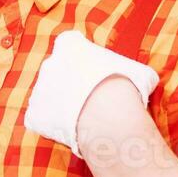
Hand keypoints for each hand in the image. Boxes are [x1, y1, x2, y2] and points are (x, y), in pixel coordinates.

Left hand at [23, 31, 158, 157]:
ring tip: (82, 119)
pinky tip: (70, 132)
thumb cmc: (126, 88)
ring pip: (48, 97)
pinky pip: (41, 121)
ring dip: (60, 105)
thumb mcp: (138, 70)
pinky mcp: (35, 115)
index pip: (69, 45)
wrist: (109, 116)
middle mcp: (49, 64)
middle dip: (68, 83)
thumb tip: (142, 78)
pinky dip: (53, 127)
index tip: (90, 71)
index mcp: (69, 46)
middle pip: (56, 71)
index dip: (78, 59)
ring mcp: (39, 89)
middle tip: (88, 99)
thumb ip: (131, 69)